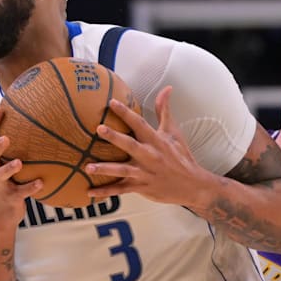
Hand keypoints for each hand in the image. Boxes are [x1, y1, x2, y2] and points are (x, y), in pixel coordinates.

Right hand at [0, 106, 42, 227]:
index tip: (0, 107)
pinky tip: (42, 182)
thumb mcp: (3, 163)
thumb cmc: (6, 181)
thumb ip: (13, 147)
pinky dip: (31, 188)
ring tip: (19, 162)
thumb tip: (33, 121)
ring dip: (9, 169)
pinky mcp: (10, 198)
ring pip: (0, 176)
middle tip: (6, 138)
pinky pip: (20, 193)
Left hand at [87, 86, 211, 206]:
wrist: (192, 185)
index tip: (112, 103)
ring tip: (88, 166)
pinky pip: (121, 190)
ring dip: (106, 169)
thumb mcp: (174, 133)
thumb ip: (164, 111)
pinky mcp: (142, 188)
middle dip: (115, 137)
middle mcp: (150, 156)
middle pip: (130, 145)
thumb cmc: (181, 157)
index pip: (140, 124)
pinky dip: (106, 192)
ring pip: (123, 171)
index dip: (126, 113)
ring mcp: (145, 173)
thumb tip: (167, 89)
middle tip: (99, 129)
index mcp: (156, 141)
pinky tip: (90, 192)